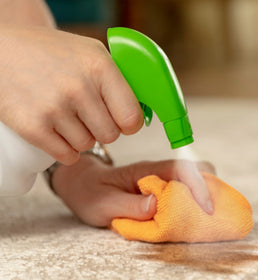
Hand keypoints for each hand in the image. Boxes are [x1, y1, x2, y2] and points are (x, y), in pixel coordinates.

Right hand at [0, 25, 143, 164]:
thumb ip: (118, 79)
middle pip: (111, 135)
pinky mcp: (33, 127)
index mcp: (100, 67)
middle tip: (88, 114)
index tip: (121, 120)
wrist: (1, 51)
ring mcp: (54, 108)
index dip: (129, 123)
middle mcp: (79, 88)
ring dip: (81, 136)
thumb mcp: (91, 52)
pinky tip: (57, 131)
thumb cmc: (52, 53)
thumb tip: (143, 111)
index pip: (132, 118)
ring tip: (67, 116)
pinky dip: (65, 149)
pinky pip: (67, 155)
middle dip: (103, 128)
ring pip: (88, 145)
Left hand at [51, 154, 215, 226]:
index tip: (207, 208)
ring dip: (206, 196)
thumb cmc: (91, 193)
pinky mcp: (165, 189)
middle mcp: (159, 171)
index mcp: (146, 171)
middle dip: (211, 188)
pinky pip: (188, 191)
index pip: (180, 170)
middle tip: (214, 212)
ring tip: (209, 217)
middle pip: (197, 170)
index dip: (197, 186)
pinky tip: (195, 217)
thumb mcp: (103, 204)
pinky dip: (197, 202)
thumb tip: (157, 204)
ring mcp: (164, 179)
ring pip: (196, 179)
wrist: (84, 185)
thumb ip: (129, 205)